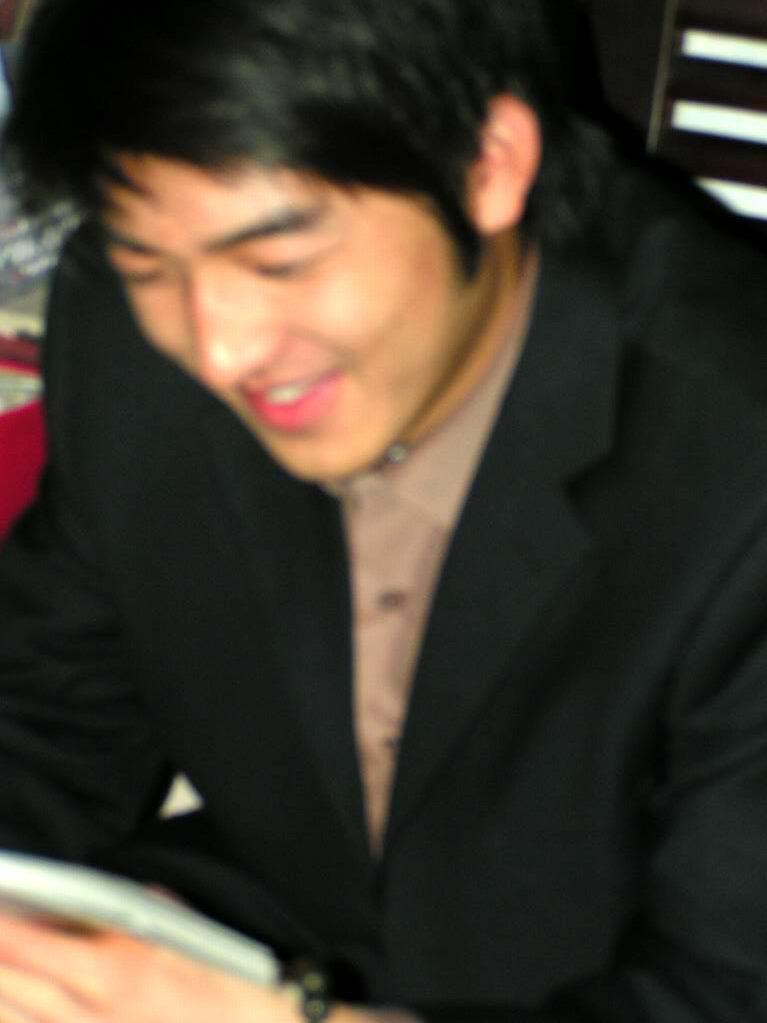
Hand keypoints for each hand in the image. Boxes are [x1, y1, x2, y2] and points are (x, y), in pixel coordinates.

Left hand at [0, 909, 302, 1021]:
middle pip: (23, 989)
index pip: (41, 946)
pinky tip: (15, 1011)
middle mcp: (101, 1012)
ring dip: (3, 998)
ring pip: (27, 1022)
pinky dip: (26, 1022)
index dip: (7, 931)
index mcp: (122, 968)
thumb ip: (140, 911)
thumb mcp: (187, 929)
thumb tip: (99, 903)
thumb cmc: (231, 982)